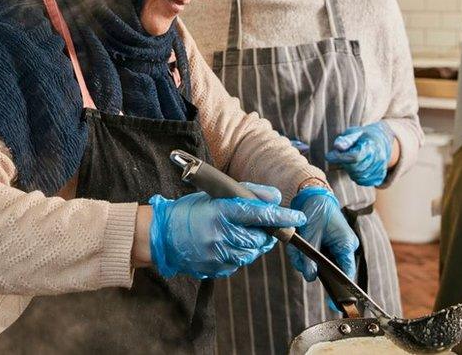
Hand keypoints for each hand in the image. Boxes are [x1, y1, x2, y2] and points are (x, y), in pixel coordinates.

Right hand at [148, 183, 306, 278]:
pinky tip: (228, 244)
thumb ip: (249, 193)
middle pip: (260, 237)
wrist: (162, 236)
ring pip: (252, 252)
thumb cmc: (191, 211)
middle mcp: (220, 234)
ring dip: (254, 244)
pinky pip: (239, 263)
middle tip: (260, 225)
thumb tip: (275, 198)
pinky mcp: (215, 268)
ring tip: (239, 233)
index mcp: (221, 211)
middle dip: (266, 232)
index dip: (282, 216)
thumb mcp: (217, 195)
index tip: (299, 218)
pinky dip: (240, 254)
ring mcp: (217, 254)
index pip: (259, 213)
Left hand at [287, 186, 358, 281]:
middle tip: (298, 258)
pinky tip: (295, 245)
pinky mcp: (325, 244)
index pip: (346, 273)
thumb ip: (310, 257)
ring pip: (318, 264)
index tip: (334, 303)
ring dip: (303, 259)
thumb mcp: (310, 234)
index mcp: (346, 244)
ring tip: (295, 246)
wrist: (312, 193)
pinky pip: (314, 256)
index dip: (340, 289)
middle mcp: (343, 247)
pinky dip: (302, 253)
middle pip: (328, 270)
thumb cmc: (316, 209)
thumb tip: (310, 277)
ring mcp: (335, 246)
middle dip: (310, 266)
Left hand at [325, 122, 393, 186]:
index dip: (340, 158)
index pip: (355, 156)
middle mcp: (378, 158)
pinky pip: (363, 182)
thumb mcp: (354, 133)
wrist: (381, 142)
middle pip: (355, 168)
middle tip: (342, 157)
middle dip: (345, 164)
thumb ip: (346, 140)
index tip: (328, 156)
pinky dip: (356, 176)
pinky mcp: (379, 177)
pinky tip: (357, 167)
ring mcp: (380, 169)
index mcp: (372, 146)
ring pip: (358, 177)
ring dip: (350, 171)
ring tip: (351, 161)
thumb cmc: (363, 137)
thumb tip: (337, 146)